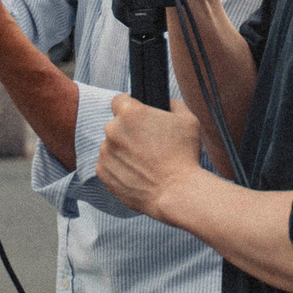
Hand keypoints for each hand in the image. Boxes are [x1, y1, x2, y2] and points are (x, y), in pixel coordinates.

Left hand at [99, 94, 206, 218]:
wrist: (176, 192)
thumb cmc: (184, 155)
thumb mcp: (188, 120)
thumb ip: (174, 105)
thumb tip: (167, 103)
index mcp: (130, 113)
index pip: (119, 100)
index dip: (131, 107)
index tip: (140, 118)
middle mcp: (112, 130)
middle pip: (116, 125)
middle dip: (129, 131)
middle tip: (148, 144)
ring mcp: (105, 152)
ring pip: (111, 145)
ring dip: (123, 150)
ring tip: (144, 163)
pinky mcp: (103, 172)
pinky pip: (108, 164)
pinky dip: (119, 167)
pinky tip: (137, 173)